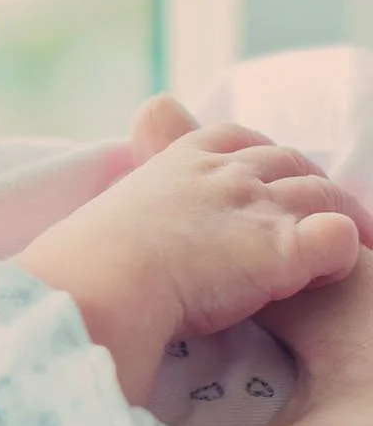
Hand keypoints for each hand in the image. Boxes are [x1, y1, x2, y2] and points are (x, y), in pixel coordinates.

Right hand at [21, 101, 372, 345]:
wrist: (96, 285)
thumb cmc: (84, 265)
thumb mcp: (102, 216)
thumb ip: (120, 209)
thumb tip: (94, 222)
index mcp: (180, 161)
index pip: (236, 139)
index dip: (259, 158)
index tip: (265, 181)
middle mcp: (225, 173)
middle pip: (291, 162)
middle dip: (311, 185)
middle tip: (322, 216)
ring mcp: (256, 206)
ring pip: (325, 197)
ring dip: (338, 218)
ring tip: (339, 250)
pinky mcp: (281, 249)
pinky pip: (338, 240)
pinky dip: (342, 253)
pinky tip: (323, 274)